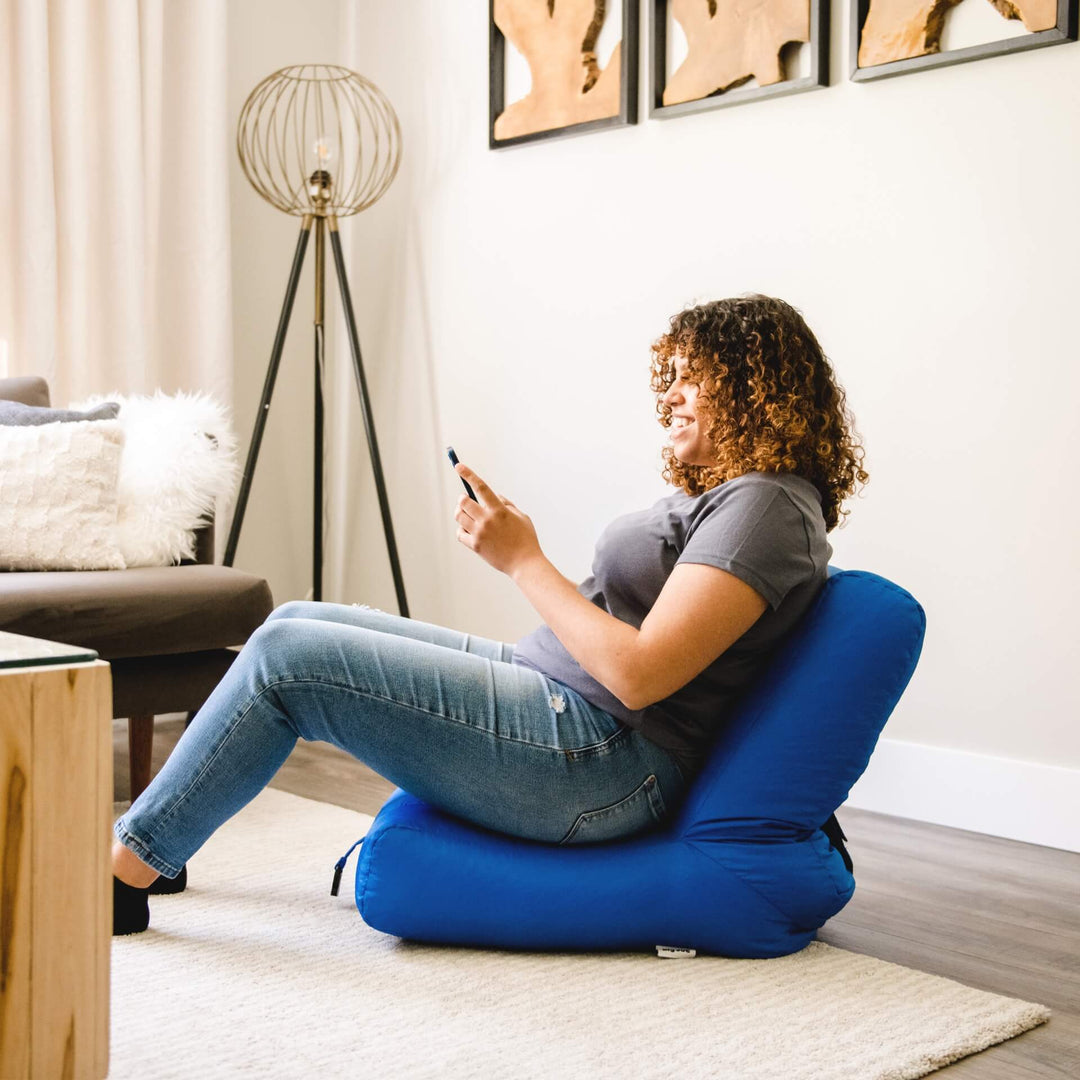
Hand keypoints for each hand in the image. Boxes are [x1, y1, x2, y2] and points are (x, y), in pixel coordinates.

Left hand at [453, 463, 542, 577]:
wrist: (525, 563)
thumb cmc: (526, 539)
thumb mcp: (521, 517)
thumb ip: (506, 504)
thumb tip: (494, 496)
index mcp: (499, 510)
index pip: (480, 487)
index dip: (468, 474)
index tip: (458, 466)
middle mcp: (487, 520)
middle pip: (463, 502)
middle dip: (463, 499)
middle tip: (466, 502)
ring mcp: (480, 533)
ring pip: (459, 516)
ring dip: (460, 513)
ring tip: (468, 516)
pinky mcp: (475, 545)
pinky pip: (460, 533)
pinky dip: (462, 530)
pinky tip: (470, 531)